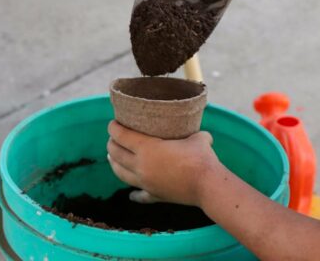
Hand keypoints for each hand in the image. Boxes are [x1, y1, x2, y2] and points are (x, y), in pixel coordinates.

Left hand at [106, 121, 220, 206]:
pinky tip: (132, 194)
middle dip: (111, 144)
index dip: (114, 128)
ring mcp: (145, 183)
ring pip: (121, 173)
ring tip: (113, 158)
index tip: (112, 123)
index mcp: (147, 148)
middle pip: (116, 154)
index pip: (121, 136)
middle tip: (113, 138)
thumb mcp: (197, 137)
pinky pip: (139, 195)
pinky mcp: (154, 195)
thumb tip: (199, 133)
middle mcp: (141, 166)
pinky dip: (134, 194)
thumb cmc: (201, 157)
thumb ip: (193, 134)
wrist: (207, 185)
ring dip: (114, 164)